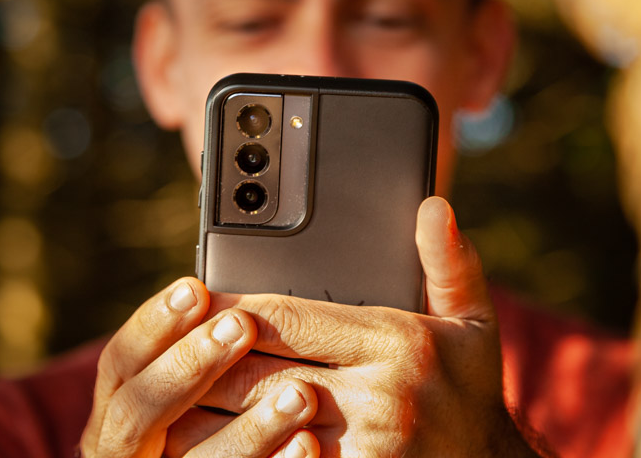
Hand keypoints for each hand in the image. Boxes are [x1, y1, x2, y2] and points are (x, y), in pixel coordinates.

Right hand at [79, 277, 318, 457]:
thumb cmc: (221, 409)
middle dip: (189, 363)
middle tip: (241, 325)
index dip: (154, 325)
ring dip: (252, 427)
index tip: (195, 289)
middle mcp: (131, 448)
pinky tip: (307, 441)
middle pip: (139, 411)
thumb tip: (223, 296)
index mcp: (121, 405)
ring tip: (301, 393)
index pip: (120, 362)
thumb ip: (200, 344)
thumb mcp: (193, 375)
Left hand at [198, 197, 540, 456]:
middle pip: (261, 371)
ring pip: (253, 428)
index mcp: (398, 345)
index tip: (200, 300)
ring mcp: (361, 452)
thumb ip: (449, 261)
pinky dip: (234, 457)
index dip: (235, 306)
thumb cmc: (469, 391)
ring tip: (168, 397)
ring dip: (204, 413)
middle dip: (208, 357)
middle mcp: (378, 399)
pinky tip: (207, 445)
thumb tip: (432, 206)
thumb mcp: (472, 321)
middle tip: (170, 346)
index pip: (290, 317)